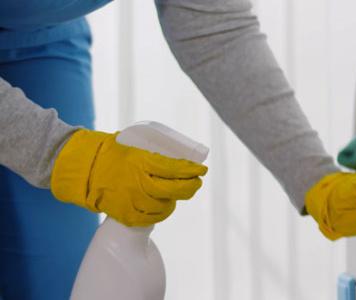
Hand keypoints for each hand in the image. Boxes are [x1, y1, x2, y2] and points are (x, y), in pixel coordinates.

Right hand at [51, 129, 207, 225]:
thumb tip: (176, 161)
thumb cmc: (106, 154)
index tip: (201, 170)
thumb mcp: (132, 147)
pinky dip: (159, 212)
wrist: (80, 169)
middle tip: (196, 182)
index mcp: (141, 162)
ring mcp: (133, 201)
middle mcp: (140, 183)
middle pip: (176, 190)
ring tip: (175, 194)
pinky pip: (151, 218)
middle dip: (191, 186)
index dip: (192, 170)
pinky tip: (161, 206)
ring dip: (174, 200)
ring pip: (166, 206)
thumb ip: (152, 156)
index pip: (176, 169)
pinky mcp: (126, 215)